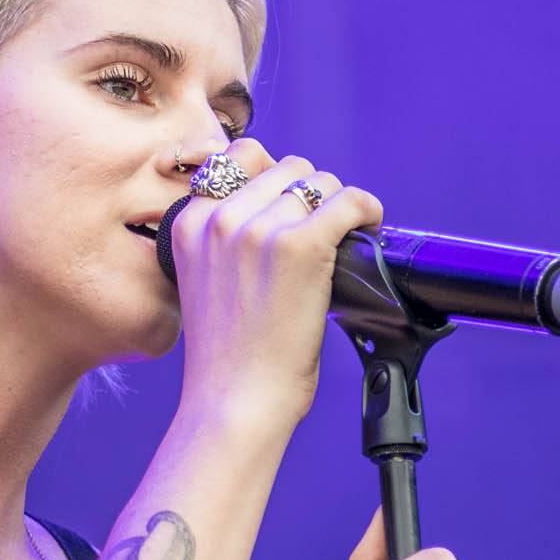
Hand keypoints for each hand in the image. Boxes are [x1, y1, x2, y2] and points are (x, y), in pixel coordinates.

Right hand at [169, 139, 382, 430]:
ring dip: (337, 204)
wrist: (234, 401)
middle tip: (322, 227)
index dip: (273, 177)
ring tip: (345, 234)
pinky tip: (370, 229)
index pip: (238, 158)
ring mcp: (260, 229)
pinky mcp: (301, 245)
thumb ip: (221, 241)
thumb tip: (273, 209)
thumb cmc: (227, 357)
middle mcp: (220, 217)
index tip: (290, 203)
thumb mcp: (202, 283)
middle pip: (285, 167)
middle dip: (308, 193)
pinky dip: (367, 210)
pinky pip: (349, 201)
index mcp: (189, 223)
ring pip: (319, 182)